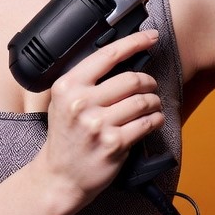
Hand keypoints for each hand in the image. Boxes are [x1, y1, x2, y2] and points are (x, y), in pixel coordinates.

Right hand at [38, 29, 164, 204]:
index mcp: (68, 86)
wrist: (59, 177)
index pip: (108, 55)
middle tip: (150, 85)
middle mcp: (81, 103)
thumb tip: (123, 57)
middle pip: (131, 79)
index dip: (134, 42)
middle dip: (148, 81)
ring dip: (154, 102)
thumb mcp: (64, 100)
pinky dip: (156, 119)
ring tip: (152, 104)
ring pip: (143, 101)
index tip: (151, 36)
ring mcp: (98, 124)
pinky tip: (153, 119)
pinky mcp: (114, 144)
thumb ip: (86, 80)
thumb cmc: (65, 136)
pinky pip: (147, 123)